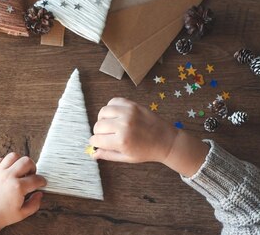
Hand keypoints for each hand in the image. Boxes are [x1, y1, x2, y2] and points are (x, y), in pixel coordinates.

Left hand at [0, 153, 46, 232]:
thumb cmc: (2, 216)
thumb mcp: (22, 214)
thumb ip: (34, 204)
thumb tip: (39, 194)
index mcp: (18, 187)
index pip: (36, 179)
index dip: (42, 181)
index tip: (42, 183)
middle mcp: (8, 176)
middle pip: (26, 161)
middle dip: (33, 167)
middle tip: (31, 175)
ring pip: (13, 156)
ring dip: (19, 162)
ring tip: (19, 171)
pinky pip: (0, 159)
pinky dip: (6, 163)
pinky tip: (8, 171)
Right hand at [89, 98, 208, 176]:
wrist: (166, 141)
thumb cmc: (147, 151)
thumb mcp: (127, 157)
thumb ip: (108, 155)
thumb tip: (93, 154)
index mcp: (121, 141)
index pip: (96, 139)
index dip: (95, 142)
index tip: (99, 143)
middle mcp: (123, 125)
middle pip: (98, 126)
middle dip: (99, 132)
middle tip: (108, 135)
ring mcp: (128, 113)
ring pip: (102, 112)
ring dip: (103, 119)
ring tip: (111, 124)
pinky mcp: (132, 104)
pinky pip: (113, 101)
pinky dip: (111, 107)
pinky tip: (116, 115)